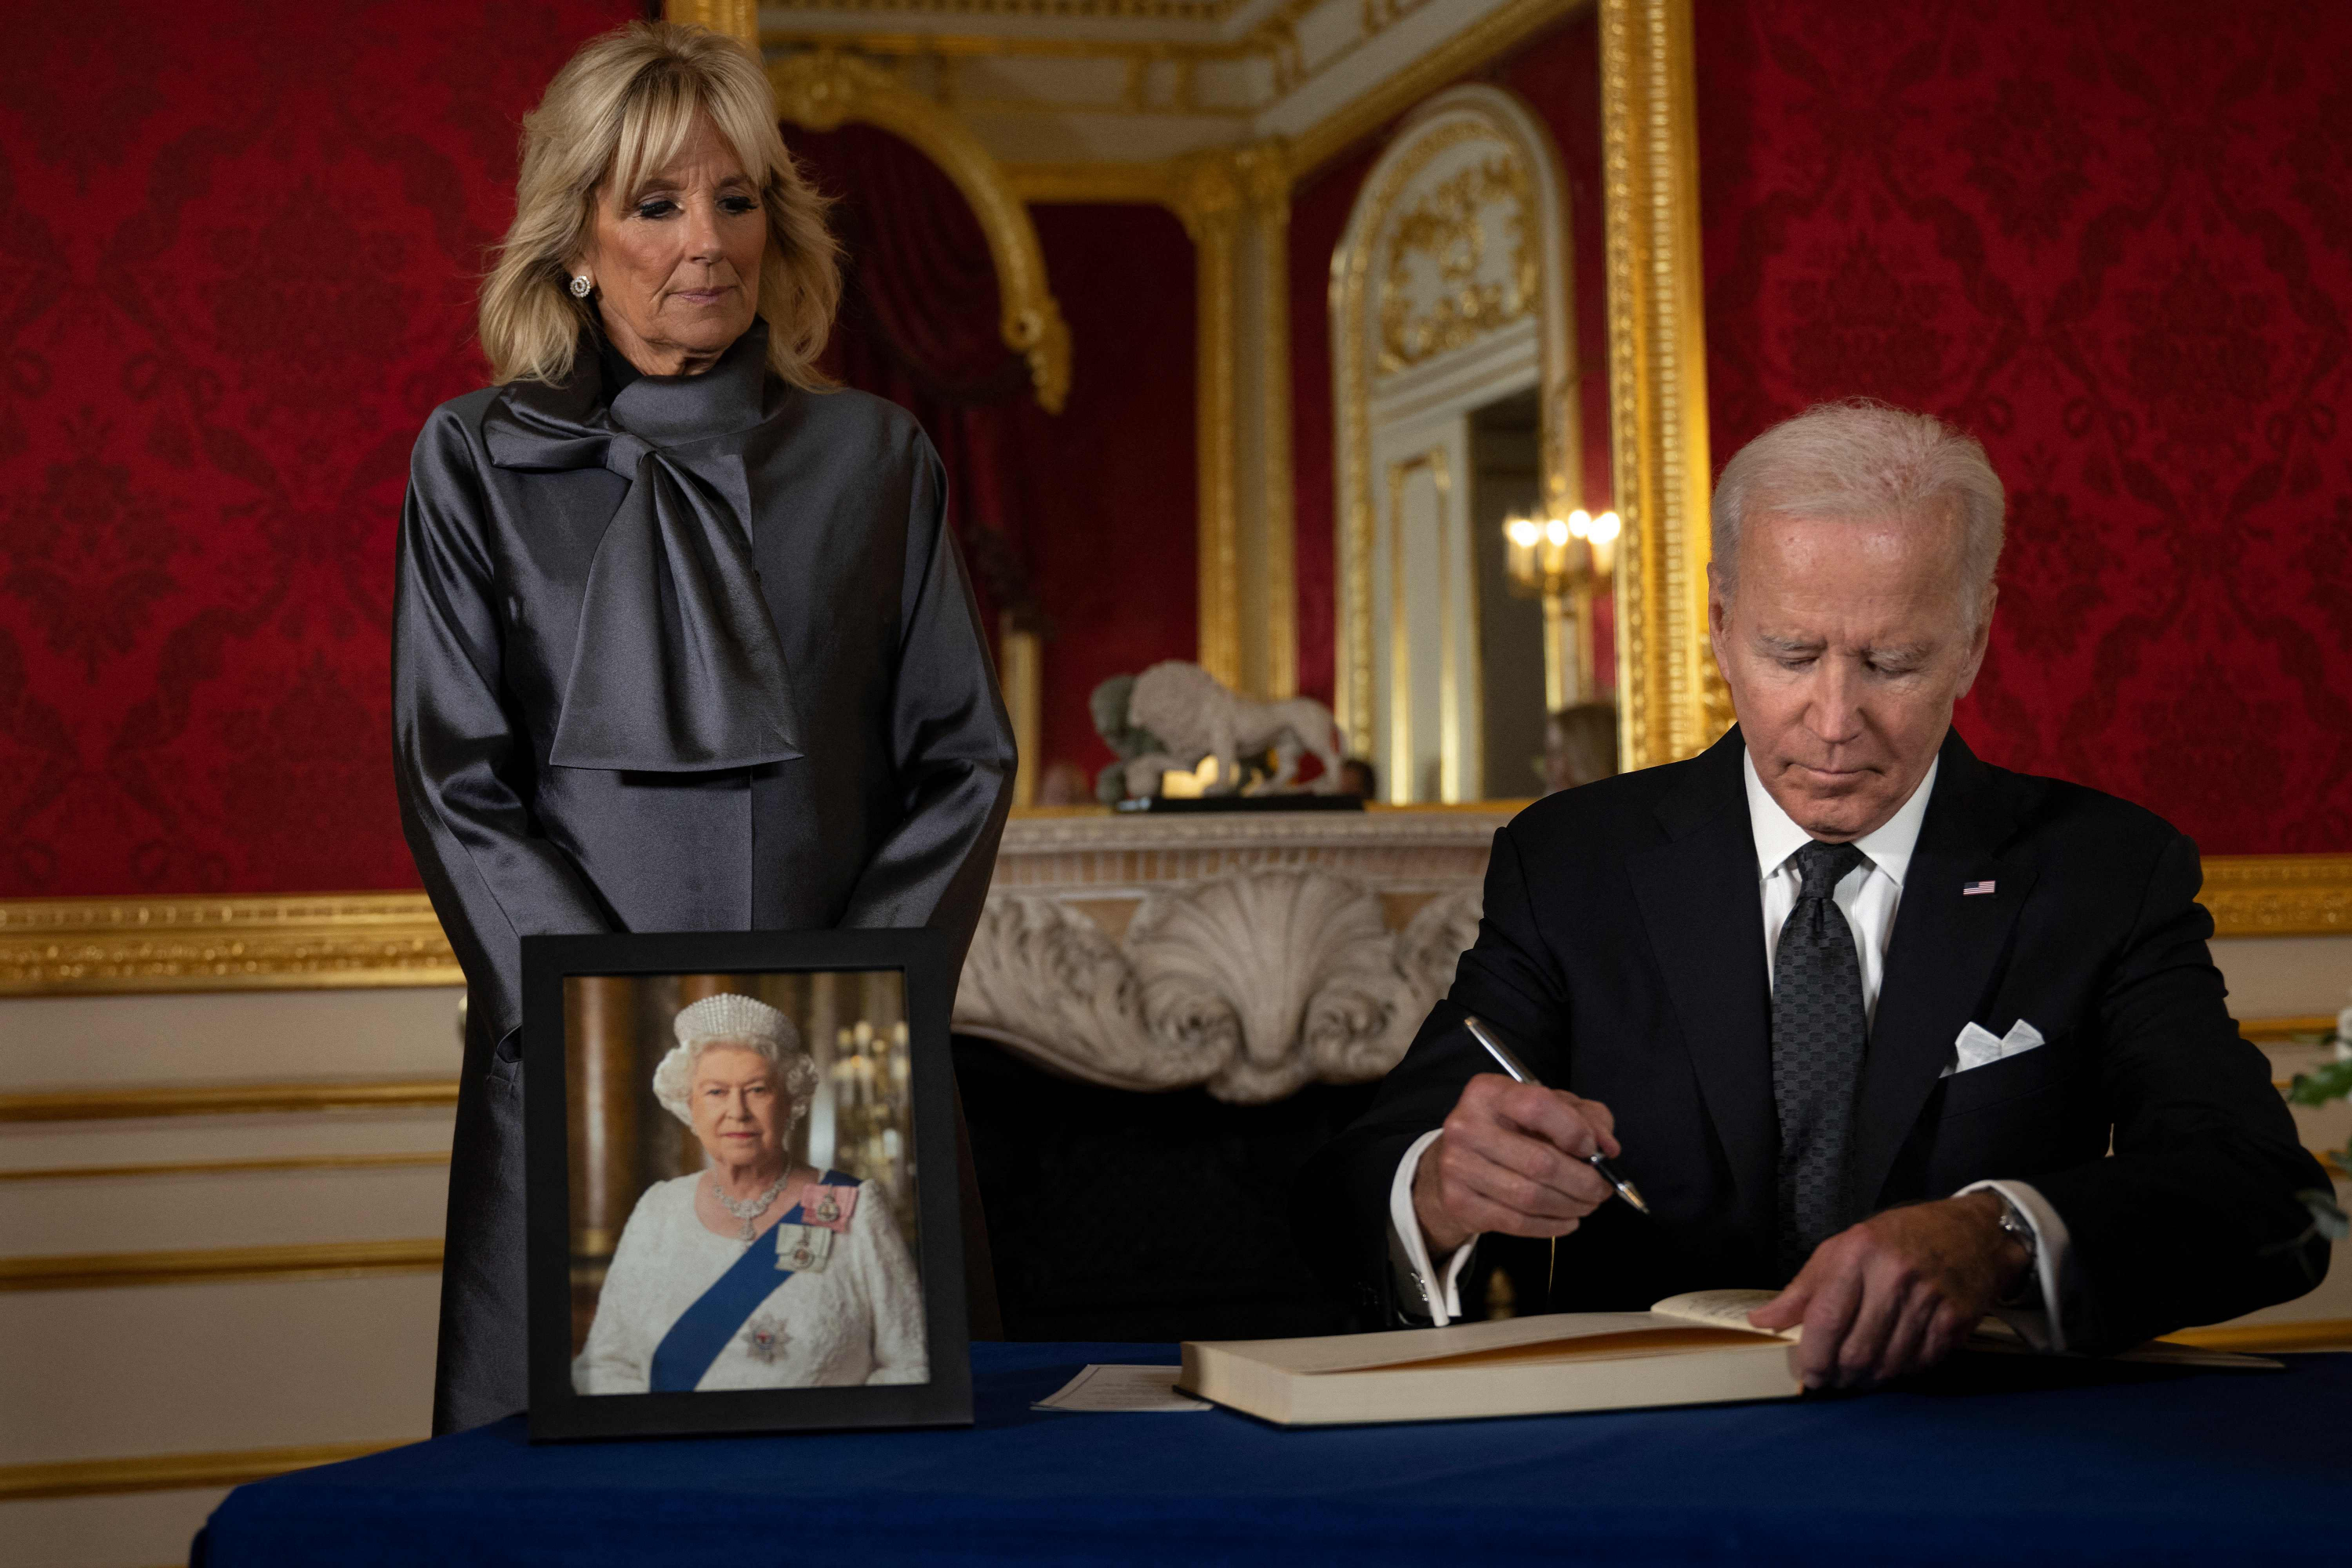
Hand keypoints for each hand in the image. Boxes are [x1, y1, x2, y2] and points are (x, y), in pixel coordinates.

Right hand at [1411, 1073, 1621, 1252]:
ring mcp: (1457, 1166)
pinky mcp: (1458, 1202)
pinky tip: (1568, 1220)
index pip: (1537, 1107)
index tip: (1594, 1149)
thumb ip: (1586, 1118)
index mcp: (1488, 1092)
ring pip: (1531, 1197)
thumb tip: (1607, 1148)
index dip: (1575, 1131)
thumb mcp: (1550, 1109)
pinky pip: (1516, 1222)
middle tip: (1602, 1190)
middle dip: (1584, 1181)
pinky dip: (1551, 1226)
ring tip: (1587, 1204)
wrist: (1454, 1162)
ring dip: (1571, 1206)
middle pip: (1540, 1162)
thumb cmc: (1510, 1130)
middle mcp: (1465, 1125)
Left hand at [1747, 1191, 2032, 1388]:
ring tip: (1858, 1373)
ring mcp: (1930, 1300)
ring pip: (1888, 1365)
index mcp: (1859, 1254)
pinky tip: (1892, 1361)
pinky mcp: (1957, 1321)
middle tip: (1832, 1379)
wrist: (1971, 1233)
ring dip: (1868, 1379)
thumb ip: (1802, 1289)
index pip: (1826, 1318)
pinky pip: (1919, 1365)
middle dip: (1838, 1375)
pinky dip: (1901, 1372)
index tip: (1806, 1374)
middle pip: (1857, 1350)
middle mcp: (1895, 1277)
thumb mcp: (1842, 1249)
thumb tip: (1762, 1321)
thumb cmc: (1896, 1240)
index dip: (1812, 1355)